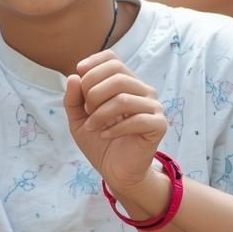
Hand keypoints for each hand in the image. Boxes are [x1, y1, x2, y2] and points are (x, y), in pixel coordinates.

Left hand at [64, 52, 168, 204]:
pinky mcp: (159, 125)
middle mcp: (142, 90)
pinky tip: (105, 135)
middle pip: (117, 75)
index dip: (93, 64)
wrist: (116, 170)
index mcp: (126, 83)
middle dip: (93, 92)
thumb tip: (74, 76)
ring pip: (123, 98)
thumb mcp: (78, 119)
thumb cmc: (100, 140)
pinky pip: (137, 119)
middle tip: (87, 112)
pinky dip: (115, 128)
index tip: (78, 77)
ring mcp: (153, 107)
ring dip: (101, 113)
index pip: (113, 60)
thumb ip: (73, 99)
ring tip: (93, 127)